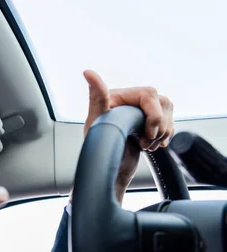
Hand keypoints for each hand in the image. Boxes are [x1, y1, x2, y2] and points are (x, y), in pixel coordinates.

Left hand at [75, 70, 174, 202]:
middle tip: (143, 142)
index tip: (146, 133)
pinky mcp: (150, 123)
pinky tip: (151, 145)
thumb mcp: (96, 123)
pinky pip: (170, 123)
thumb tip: (88, 73)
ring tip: (144, 145)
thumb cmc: (98, 149)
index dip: (153, 115)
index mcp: (118, 96)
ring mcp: (142, 112)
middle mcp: (131, 100)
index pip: (149, 94)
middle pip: (163, 103)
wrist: (109, 171)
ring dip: (161, 133)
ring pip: (169, 114)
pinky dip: (165, 136)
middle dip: (158, 127)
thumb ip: (96, 97)